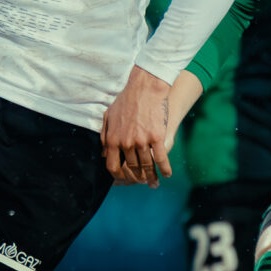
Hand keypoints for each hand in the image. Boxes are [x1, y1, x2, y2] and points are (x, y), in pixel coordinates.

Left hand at [101, 66, 173, 185]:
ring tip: (154, 181)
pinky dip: (165, 169)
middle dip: (137, 177)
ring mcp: (142, 141)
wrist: (145, 88)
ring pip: (147, 166)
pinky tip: (167, 174)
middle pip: (132, 168)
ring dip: (151, 176)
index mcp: (113, 139)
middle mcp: (126, 143)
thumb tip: (103, 152)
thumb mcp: (108, 116)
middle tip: (142, 181)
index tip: (124, 178)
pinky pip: (161, 159)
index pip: (112, 166)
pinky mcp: (157, 138)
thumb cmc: (126, 100)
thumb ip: (104, 135)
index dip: (118, 175)